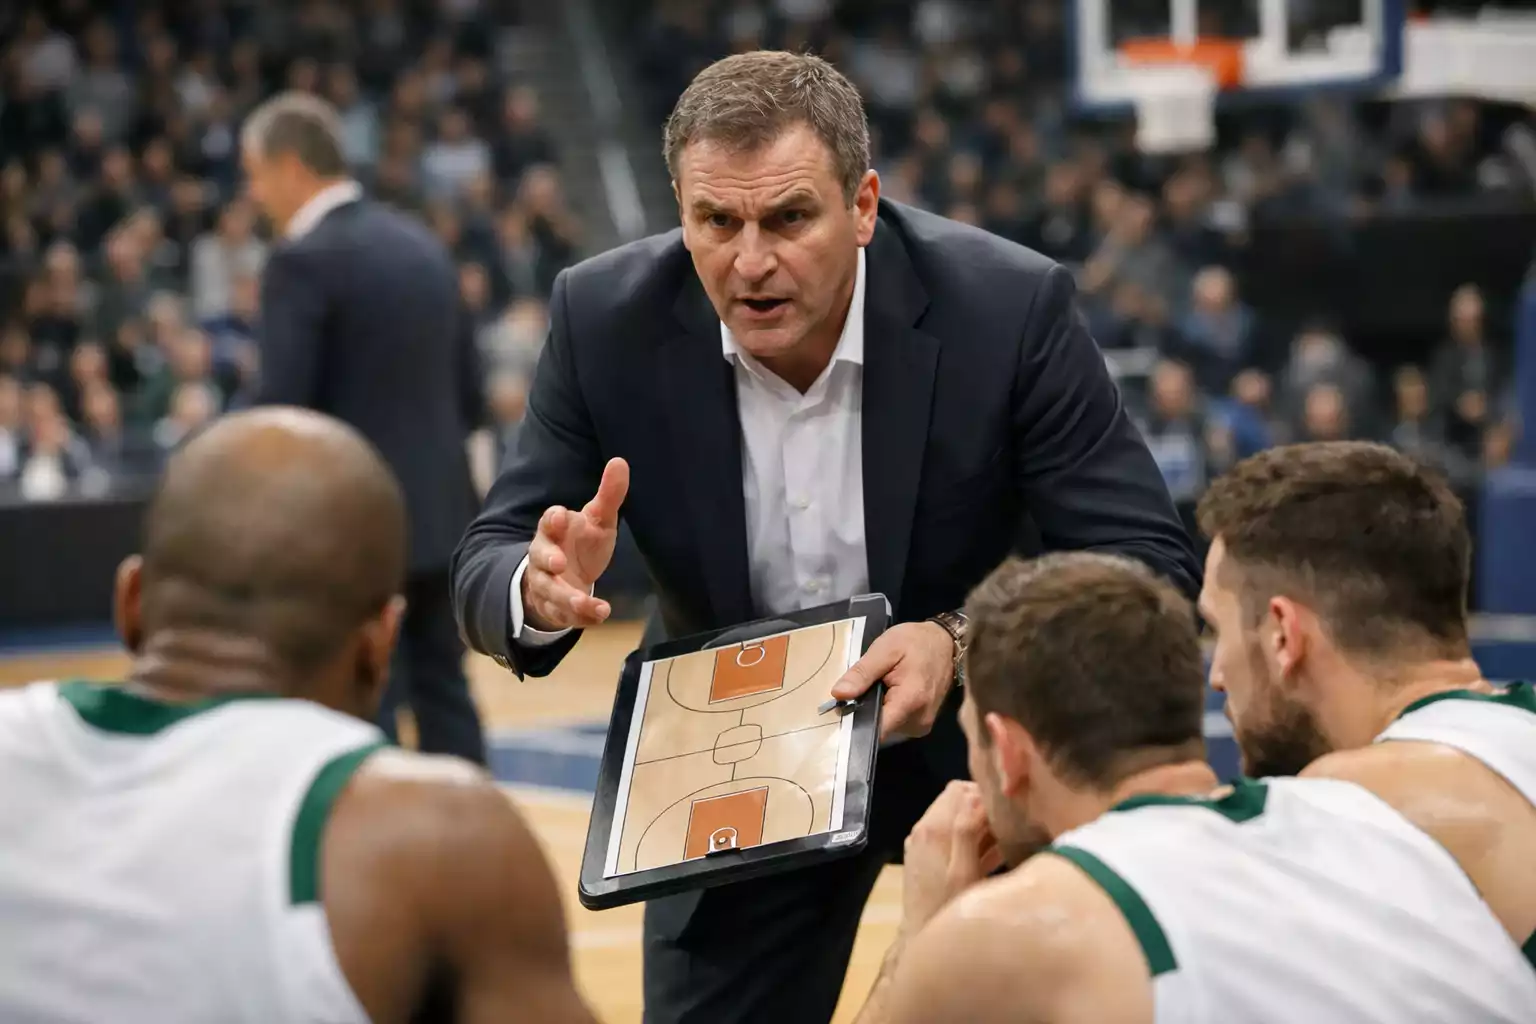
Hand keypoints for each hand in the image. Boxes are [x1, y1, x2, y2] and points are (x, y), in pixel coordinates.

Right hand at [521, 458, 628, 630]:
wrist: (567, 577)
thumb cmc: (582, 541)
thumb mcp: (597, 519)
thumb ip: (608, 494)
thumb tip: (620, 461)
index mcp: (554, 529)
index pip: (548, 521)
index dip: (552, 519)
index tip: (559, 516)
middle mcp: (545, 556)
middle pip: (539, 557)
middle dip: (547, 559)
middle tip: (558, 563)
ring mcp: (547, 583)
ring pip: (550, 591)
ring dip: (567, 597)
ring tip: (588, 604)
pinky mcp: (556, 607)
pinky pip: (565, 614)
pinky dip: (581, 616)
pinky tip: (600, 614)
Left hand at [831, 621, 954, 740]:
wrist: (946, 643)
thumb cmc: (916, 642)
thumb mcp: (885, 649)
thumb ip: (862, 673)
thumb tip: (838, 694)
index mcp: (910, 703)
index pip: (874, 729)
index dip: (854, 721)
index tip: (841, 708)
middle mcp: (918, 721)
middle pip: (879, 728)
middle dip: (866, 711)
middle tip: (863, 687)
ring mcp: (922, 726)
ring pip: (886, 727)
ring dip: (878, 710)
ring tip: (879, 687)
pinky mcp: (922, 724)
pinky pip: (896, 723)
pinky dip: (889, 710)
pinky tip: (889, 693)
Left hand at [900, 782, 1003, 936]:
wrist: (921, 940)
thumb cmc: (947, 909)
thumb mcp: (964, 872)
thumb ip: (967, 831)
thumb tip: (977, 795)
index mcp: (933, 828)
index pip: (959, 789)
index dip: (984, 794)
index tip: (1007, 810)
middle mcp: (923, 830)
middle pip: (956, 800)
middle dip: (983, 807)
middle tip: (1009, 824)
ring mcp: (922, 844)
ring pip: (955, 819)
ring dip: (978, 825)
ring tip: (1006, 840)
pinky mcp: (925, 858)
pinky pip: (950, 837)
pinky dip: (970, 840)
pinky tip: (993, 855)